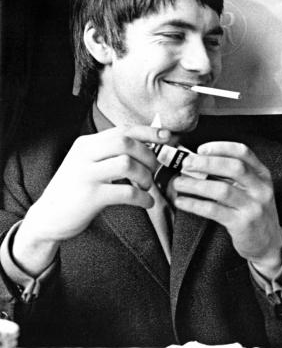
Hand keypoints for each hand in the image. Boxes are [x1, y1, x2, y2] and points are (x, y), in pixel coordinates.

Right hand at [15, 125, 170, 273]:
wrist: (48, 218)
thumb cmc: (76, 190)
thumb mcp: (88, 165)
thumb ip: (111, 154)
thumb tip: (148, 146)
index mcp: (86, 144)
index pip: (122, 130)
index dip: (148, 132)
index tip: (168, 136)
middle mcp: (84, 155)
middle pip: (126, 142)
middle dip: (148, 156)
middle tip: (153, 171)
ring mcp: (85, 174)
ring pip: (128, 164)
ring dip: (145, 176)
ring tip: (146, 187)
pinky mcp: (90, 196)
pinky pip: (126, 192)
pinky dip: (143, 198)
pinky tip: (146, 202)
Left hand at [170, 142, 281, 276]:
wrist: (268, 242)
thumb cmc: (254, 212)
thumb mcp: (252, 190)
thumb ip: (232, 176)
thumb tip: (198, 162)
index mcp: (262, 175)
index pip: (243, 152)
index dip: (221, 147)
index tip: (201, 149)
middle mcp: (260, 189)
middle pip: (234, 167)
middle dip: (206, 163)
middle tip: (186, 164)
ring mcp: (253, 207)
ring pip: (221, 190)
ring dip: (196, 185)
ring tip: (179, 183)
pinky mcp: (242, 224)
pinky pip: (214, 210)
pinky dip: (195, 204)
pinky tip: (183, 202)